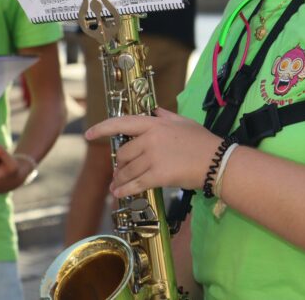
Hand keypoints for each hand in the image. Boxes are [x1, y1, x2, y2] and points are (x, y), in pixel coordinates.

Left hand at [86, 108, 222, 197]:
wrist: (216, 160)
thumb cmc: (202, 141)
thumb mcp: (183, 121)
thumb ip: (165, 115)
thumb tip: (153, 110)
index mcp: (154, 123)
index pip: (122, 123)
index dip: (102, 128)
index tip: (89, 134)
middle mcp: (150, 139)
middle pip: (124, 153)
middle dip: (119, 164)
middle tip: (117, 172)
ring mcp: (153, 157)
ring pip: (127, 170)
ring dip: (119, 179)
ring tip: (115, 186)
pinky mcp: (158, 175)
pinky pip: (135, 184)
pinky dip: (124, 190)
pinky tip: (118, 194)